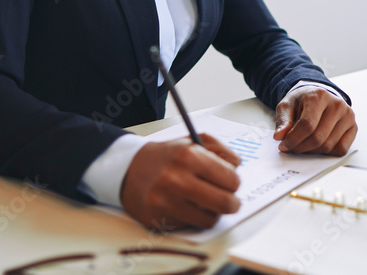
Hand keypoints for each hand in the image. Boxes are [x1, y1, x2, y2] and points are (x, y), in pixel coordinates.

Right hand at [120, 133, 242, 230]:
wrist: (129, 170)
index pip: (230, 179)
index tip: (231, 182)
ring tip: (205, 201)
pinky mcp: (160, 220)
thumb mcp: (192, 141)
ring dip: (213, 212)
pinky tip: (187, 206)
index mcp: (187, 155)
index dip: (234, 182)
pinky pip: (192, 226)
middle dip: (232, 203)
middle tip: (229, 200)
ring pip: (210, 219)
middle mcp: (176, 179)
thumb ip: (220, 149)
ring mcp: (167, 202)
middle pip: (225, 203)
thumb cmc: (166, 157)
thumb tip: (237, 165)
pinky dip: (194, 218)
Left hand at [274, 85, 356, 154]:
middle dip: (301, 147)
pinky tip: (317, 145)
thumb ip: (283, 121)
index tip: (283, 145)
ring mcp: (348, 116)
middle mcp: (337, 105)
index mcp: (319, 96)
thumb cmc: (303, 102)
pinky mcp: (353, 127)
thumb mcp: (287, 105)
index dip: (293, 139)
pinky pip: (340, 149)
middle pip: (318, 138)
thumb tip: (279, 136)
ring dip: (312, 151)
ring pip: (328, 146)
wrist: (319, 97)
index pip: (307, 125)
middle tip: (291, 148)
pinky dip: (326, 153)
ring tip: (302, 145)